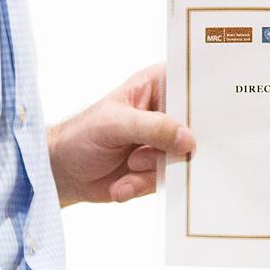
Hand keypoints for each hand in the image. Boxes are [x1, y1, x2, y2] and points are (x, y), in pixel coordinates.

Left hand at [47, 63, 194, 205]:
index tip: (206, 119)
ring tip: (128, 166)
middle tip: (152, 154)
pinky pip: (169, 179)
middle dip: (177, 147)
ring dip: (152, 169)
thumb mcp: (115, 124)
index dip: (205, 99)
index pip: (192, 84)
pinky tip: (121, 184)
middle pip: (197, 126)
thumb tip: (188, 140)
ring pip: (182, 158)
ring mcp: (166, 141)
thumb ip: (154, 128)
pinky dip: (142, 184)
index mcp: (159, 85)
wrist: (64, 172)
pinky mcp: (162, 168)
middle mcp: (167, 112)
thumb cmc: (82, 134)